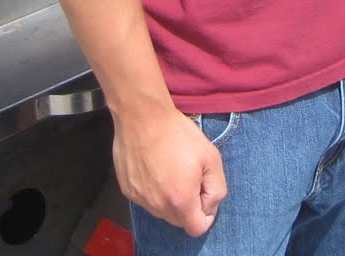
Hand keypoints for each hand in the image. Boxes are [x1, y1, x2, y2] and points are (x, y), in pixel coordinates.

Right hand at [112, 105, 227, 235]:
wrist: (142, 116)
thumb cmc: (178, 134)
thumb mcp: (211, 158)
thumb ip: (217, 189)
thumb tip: (209, 205)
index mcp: (180, 201)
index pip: (197, 229)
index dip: (206, 213)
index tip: (204, 190)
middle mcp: (157, 206)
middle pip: (179, 221)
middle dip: (188, 205)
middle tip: (189, 175)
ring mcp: (140, 199)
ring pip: (162, 210)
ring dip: (170, 198)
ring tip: (171, 168)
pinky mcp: (127, 189)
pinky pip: (147, 199)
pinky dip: (154, 189)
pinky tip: (155, 166)